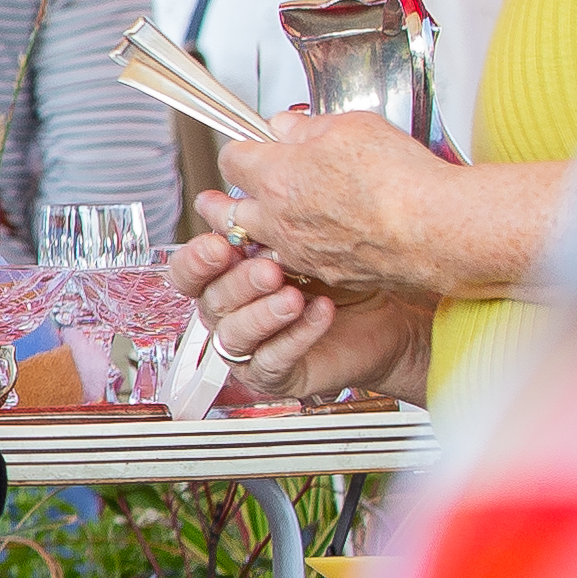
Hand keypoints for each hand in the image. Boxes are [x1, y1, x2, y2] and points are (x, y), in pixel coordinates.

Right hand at [170, 219, 433, 402]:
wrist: (387, 320)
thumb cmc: (338, 281)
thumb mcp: (297, 246)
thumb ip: (253, 228)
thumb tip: (211, 202)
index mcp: (224, 281)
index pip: (188, 274)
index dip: (197, 261)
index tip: (219, 246)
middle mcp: (229, 316)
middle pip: (213, 302)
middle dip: (240, 284)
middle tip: (269, 269)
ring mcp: (248, 349)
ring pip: (235, 335)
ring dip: (263, 314)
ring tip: (294, 297)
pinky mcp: (274, 375)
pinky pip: (273, 360)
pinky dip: (296, 336)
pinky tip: (320, 313)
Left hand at [204, 111, 468, 297]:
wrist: (436, 229)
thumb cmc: (398, 176)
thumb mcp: (351, 127)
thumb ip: (307, 127)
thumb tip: (284, 126)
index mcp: (275, 176)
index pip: (233, 158)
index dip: (239, 148)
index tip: (245, 147)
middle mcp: (278, 219)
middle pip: (228, 210)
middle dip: (219, 201)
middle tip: (212, 199)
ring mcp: (300, 251)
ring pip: (257, 242)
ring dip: (252, 231)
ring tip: (251, 224)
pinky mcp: (327, 273)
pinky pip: (293, 263)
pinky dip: (289, 253)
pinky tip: (301, 244)